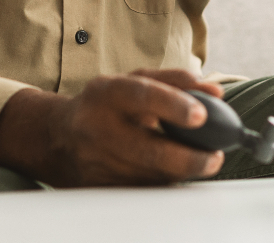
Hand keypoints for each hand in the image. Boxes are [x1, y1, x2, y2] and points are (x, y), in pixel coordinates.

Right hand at [0, 68, 224, 186]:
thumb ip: (176, 82)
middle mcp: (98, 128)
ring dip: (181, 173)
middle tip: (215, 157)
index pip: (142, 96)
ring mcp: (96, 163)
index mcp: (106, 93)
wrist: (58, 137)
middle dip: (187, 158)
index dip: (173, 106)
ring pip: (150, 177)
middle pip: (148, 150)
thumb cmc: (106, 104)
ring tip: (202, 162)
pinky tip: (176, 174)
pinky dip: (164, 183)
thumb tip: (215, 92)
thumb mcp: (135, 81)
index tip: (202, 115)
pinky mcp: (100, 188)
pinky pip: (142, 191)